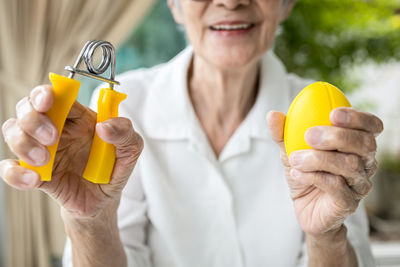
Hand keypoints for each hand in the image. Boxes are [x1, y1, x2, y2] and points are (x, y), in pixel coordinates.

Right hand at [0, 85, 142, 219]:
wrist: (105, 200)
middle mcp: (56, 129)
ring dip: (22, 142)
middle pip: (27, 107)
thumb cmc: (115, 168)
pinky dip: (15, 172)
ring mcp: (41, 149)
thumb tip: (105, 127)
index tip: (48, 102)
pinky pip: (9, 168)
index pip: (56, 95)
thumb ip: (125, 132)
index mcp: (78, 117)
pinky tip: (33, 179)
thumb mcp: (131, 148)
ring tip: (43, 159)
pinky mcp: (33, 173)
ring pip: (12, 131)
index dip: (46, 93)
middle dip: (32, 118)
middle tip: (52, 138)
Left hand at [267, 107, 382, 234]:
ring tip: (295, 159)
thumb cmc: (304, 173)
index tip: (333, 114)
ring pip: (350, 165)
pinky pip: (336, 186)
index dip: (358, 117)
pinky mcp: (349, 202)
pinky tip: (297, 174)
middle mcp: (365, 163)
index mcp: (356, 144)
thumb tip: (273, 115)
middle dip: (337, 136)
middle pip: (365, 143)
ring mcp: (360, 184)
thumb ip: (283, 133)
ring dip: (318, 159)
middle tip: (309, 135)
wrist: (304, 207)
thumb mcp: (290, 150)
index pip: (371, 126)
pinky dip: (313, 176)